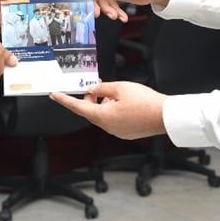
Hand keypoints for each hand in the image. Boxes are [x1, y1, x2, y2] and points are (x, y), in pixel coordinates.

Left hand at [50, 81, 165, 139]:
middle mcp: (107, 127)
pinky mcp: (125, 133)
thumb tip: (93, 90)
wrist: (165, 116)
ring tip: (118, 96)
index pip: (78, 107)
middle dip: (91, 99)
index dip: (65, 100)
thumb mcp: (120, 87)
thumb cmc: (145, 102)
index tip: (55, 95)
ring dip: (104, 105)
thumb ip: (102, 88)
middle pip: (91, 111)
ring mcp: (117, 132)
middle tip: (98, 89)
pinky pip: (113, 121)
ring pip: (103, 116)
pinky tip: (125, 104)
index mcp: (103, 117)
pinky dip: (113, 111)